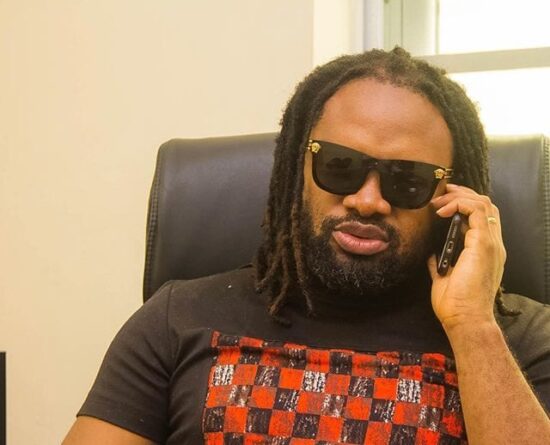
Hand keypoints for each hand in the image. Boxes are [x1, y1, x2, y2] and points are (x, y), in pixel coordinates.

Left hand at [427, 184, 505, 331]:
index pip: (483, 217)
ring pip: (484, 203)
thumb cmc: (456, 304)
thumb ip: (441, 263)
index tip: (443, 202)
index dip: (465, 203)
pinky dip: (458, 204)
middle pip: (486, 205)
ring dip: (459, 197)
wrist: (465, 318)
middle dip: (463, 193)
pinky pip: (476, 211)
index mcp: (485, 251)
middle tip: (442, 192)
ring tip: (439, 201)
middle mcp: (493, 245)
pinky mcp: (483, 244)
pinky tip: (442, 211)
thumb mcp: (444, 277)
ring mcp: (491, 244)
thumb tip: (432, 254)